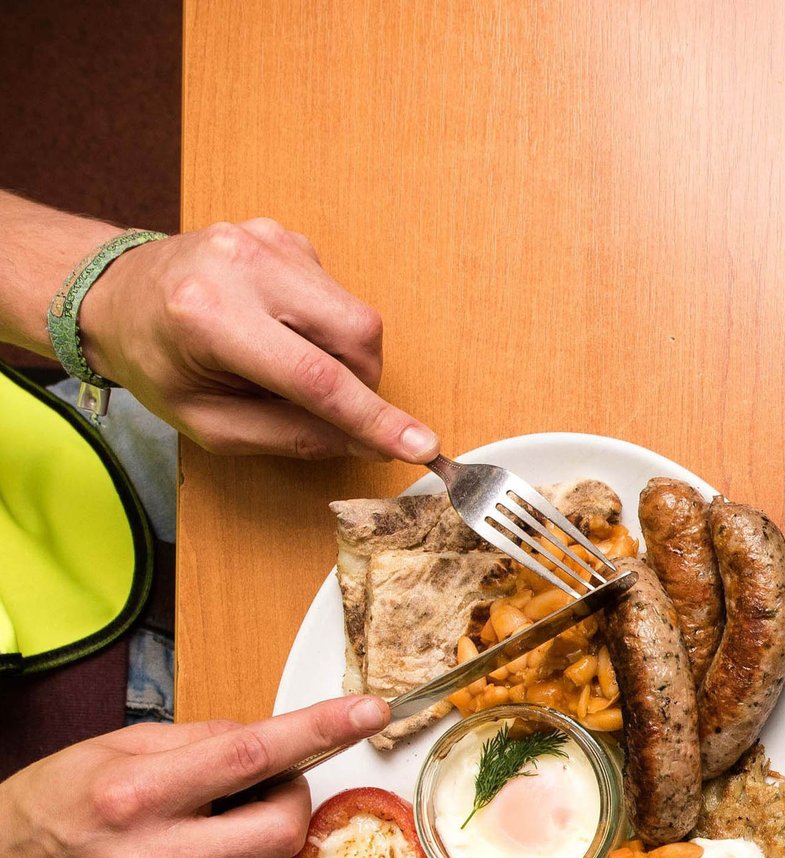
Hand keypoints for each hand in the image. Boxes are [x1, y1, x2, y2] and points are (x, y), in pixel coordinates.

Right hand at [0, 695, 389, 857]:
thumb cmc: (42, 810)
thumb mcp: (108, 749)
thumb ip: (195, 741)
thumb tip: (264, 737)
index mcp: (136, 796)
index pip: (250, 756)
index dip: (319, 731)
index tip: (367, 713)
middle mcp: (157, 857)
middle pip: (284, 826)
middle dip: (293, 796)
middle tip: (266, 782)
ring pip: (267, 857)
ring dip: (258, 827)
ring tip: (205, 815)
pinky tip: (183, 852)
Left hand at [77, 218, 436, 462]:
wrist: (115, 294)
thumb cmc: (157, 364)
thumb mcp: (208, 425)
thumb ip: (289, 437)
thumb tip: (364, 443)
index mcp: (209, 316)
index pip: (315, 376)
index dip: (374, 417)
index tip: (421, 446)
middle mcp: (242, 265)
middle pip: (354, 334)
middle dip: (363, 382)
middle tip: (332, 408)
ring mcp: (267, 240)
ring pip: (355, 315)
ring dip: (343, 356)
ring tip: (290, 363)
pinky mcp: (285, 235)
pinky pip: (337, 295)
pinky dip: (325, 327)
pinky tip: (285, 329)